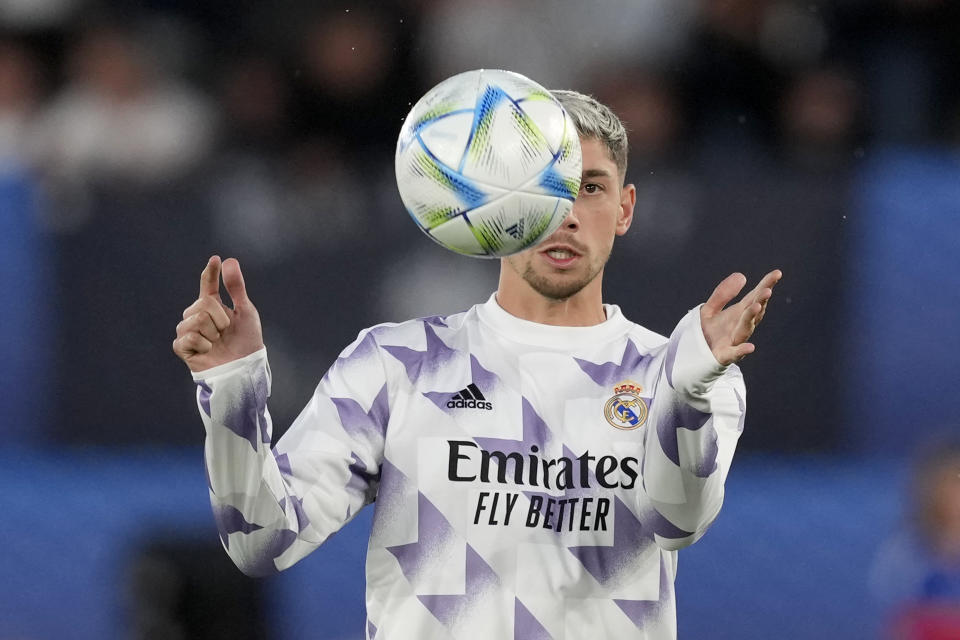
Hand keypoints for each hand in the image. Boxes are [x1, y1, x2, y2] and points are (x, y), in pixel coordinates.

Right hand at [172, 256, 264, 372]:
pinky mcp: (181, 347)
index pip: (206, 285)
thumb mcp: (246, 311)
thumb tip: (229, 260)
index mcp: (212, 307)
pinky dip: (204, 344)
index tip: (215, 259)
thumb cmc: (246, 342)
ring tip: (217, 342)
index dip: (210, 273)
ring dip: (214, 332)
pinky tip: (208, 351)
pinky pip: (189, 337)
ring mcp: (187, 331)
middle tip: (226, 331)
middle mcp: (196, 316)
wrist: (245, 367)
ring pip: (196, 318)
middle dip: (221, 317)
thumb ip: (236, 287)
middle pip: (203, 303)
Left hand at [700, 269, 781, 365]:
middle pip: (753, 311)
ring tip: (756, 306)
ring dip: (751, 317)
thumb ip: (723, 294)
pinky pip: (734, 353)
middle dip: (760, 301)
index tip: (777, 273)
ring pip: (746, 328)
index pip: (755, 296)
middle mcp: (740, 325)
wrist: (695, 354)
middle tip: (767, 290)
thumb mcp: (710, 308)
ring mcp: (734, 340)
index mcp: (739, 313)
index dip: (766, 285)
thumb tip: (742, 276)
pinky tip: (751, 347)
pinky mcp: (724, 355)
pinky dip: (742, 350)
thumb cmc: (707, 331)